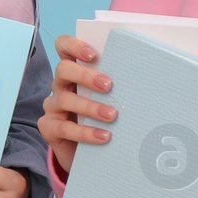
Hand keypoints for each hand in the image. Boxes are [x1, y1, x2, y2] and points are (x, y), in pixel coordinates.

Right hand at [38, 34, 116, 173]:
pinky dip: (85, 132)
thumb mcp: (108, 98)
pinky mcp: (49, 127)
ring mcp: (53, 106)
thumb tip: (148, 76)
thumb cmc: (102, 117)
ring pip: (66, 99)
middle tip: (108, 85)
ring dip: (90, 107)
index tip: (93, 55)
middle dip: (86, 76)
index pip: (64, 47)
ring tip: (112, 115)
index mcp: (73, 72)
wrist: (87, 151)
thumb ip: (117, 86)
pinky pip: (64, 128)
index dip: (74, 46)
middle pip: (63, 69)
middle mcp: (60, 85)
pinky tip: (102, 136)